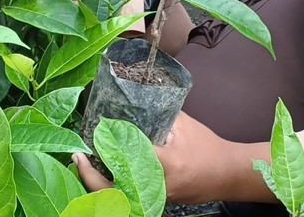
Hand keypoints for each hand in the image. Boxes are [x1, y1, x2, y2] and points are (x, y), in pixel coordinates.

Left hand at [73, 111, 236, 204]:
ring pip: (118, 198)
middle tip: (76, 157)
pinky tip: (101, 174)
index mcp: (166, 164)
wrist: (227, 175)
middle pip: (114, 190)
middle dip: (89, 176)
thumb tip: (134, 100)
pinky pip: (127, 200)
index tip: (94, 133)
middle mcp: (158, 186)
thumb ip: (159, 114)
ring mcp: (157, 199)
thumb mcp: (184, 125)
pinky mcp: (157, 203)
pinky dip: (111, 189)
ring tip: (82, 164)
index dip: (107, 147)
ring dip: (97, 184)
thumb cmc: (207, 147)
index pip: (128, 157)